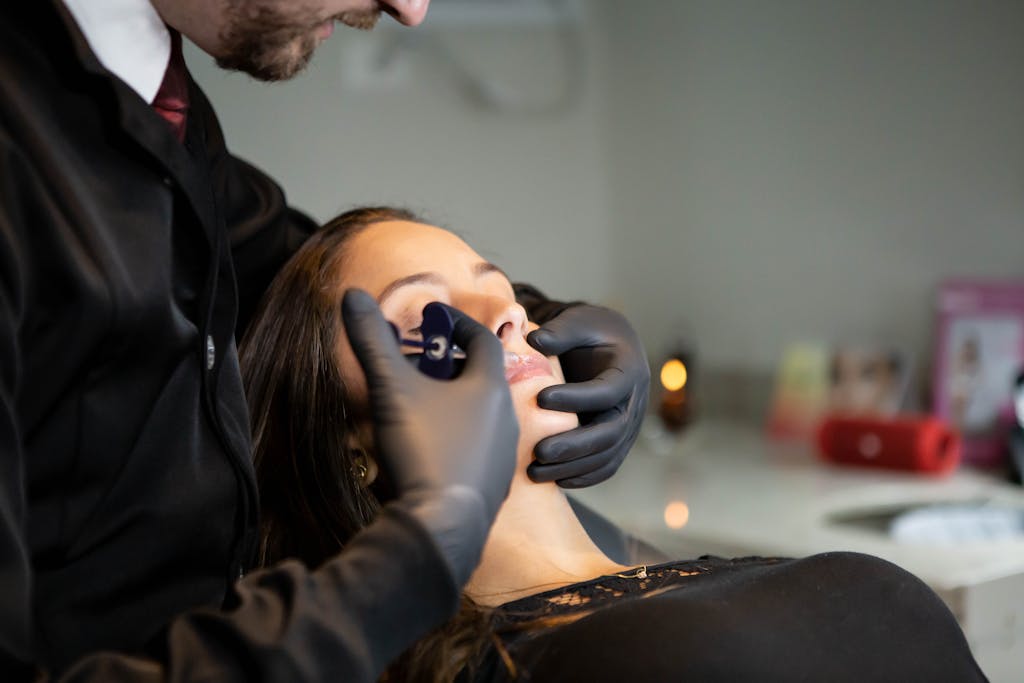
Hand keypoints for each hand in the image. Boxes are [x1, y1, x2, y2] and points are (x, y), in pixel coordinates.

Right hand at [341, 289, 518, 585]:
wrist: (442, 527)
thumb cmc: (423, 449)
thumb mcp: (391, 388)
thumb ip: (372, 340)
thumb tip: (352, 293)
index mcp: (490, 387)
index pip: (484, 340)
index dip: (460, 325)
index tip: (438, 321)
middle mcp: (507, 417)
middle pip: (483, 379)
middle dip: (454, 367)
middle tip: (422, 365)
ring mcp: (506, 455)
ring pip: (483, 416)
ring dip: (458, 405)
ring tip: (424, 407)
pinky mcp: (497, 486)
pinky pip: (481, 450)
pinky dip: (461, 439)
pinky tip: (433, 450)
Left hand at [526, 304, 649, 487]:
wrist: (608, 345)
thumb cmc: (590, 331)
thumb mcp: (578, 322)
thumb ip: (559, 331)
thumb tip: (534, 342)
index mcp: (629, 370)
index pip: (606, 391)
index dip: (575, 398)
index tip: (540, 399)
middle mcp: (634, 402)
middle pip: (610, 432)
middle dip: (574, 445)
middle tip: (539, 451)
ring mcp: (629, 425)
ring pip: (607, 454)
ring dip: (573, 467)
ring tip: (536, 472)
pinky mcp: (619, 441)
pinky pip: (607, 465)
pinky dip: (584, 476)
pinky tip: (556, 480)